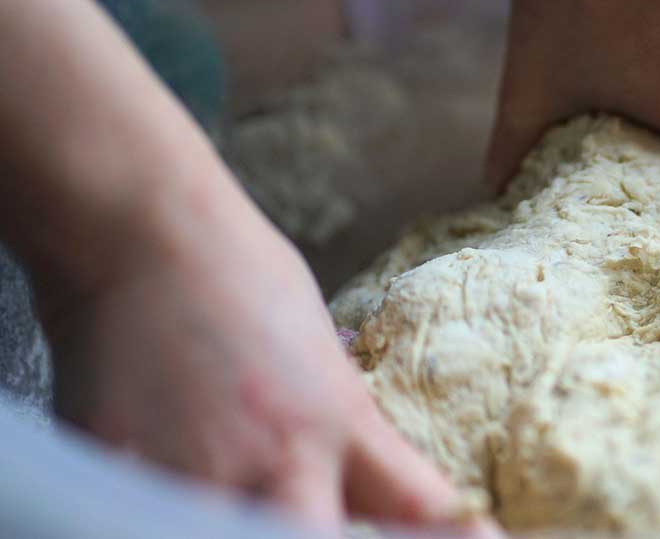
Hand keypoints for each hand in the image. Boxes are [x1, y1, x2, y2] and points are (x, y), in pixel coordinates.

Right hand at [34, 175, 493, 536]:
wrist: (147, 233)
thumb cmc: (244, 279)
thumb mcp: (323, 358)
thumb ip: (345, 430)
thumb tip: (368, 483)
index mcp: (341, 420)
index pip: (417, 508)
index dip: (456, 538)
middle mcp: (279, 456)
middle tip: (326, 526)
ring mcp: (195, 469)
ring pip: (235, 538)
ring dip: (246, 527)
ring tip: (247, 499)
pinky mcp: (119, 467)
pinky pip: (150, 514)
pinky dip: (168, 509)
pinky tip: (178, 478)